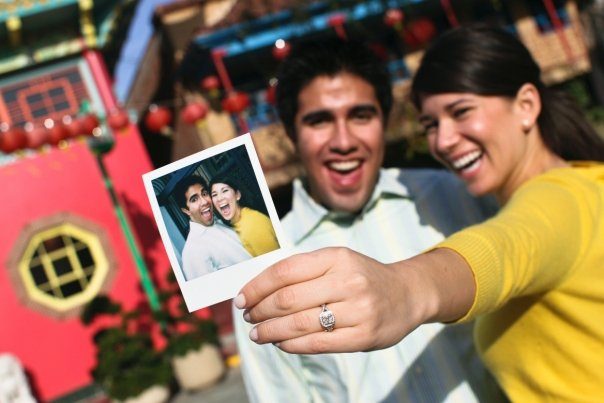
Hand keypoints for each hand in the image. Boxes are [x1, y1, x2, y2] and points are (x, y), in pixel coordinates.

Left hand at [234, 247, 435, 353]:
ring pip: (299, 324)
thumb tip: (258, 289)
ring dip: (270, 331)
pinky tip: (280, 343)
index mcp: (337, 257)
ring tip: (258, 333)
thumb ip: (303, 271)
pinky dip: (291, 345)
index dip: (256, 287)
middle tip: (248, 317)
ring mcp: (358, 310)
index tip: (241, 298)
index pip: (285, 271)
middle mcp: (348, 281)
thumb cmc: (362, 277)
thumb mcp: (338, 261)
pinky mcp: (364, 336)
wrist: (407, 294)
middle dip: (260, 310)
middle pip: (288, 299)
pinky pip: (317, 343)